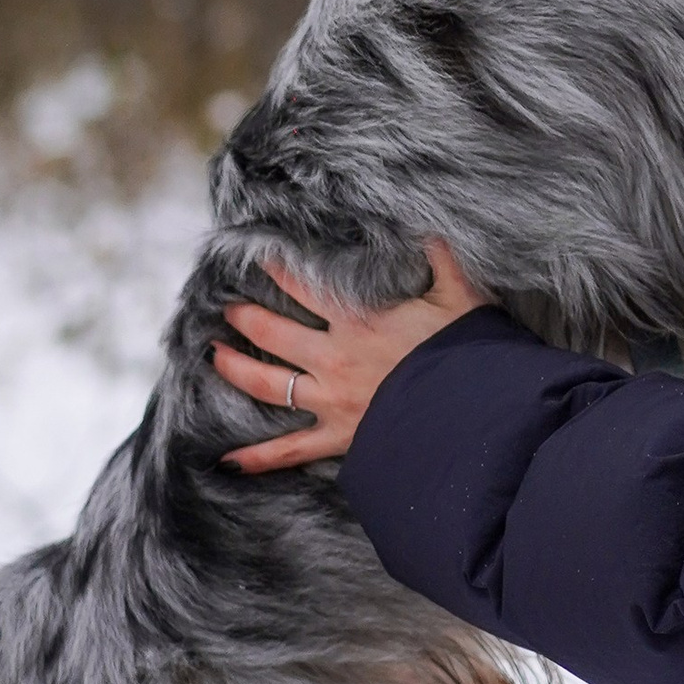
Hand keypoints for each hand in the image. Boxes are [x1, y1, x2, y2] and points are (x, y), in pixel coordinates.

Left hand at [213, 240, 486, 470]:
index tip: (256, 257)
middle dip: (245, 316)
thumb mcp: (461, 296)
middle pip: (273, 332)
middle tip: (226, 307)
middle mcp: (333, 357)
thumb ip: (442, 257)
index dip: (276, 270)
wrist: (469, 415)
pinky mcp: (338, 437)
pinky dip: (259, 457)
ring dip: (236, 369)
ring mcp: (331, 399)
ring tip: (214, 355)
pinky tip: (230, 459)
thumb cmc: (465, 353)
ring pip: (268, 383)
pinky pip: (290, 449)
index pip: (303, 286)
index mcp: (358, 320)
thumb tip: (431, 223)